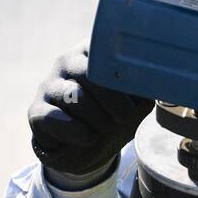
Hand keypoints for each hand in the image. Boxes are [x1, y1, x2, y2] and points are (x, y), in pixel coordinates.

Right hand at [28, 42, 154, 177]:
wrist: (88, 146)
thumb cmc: (116, 116)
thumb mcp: (137, 101)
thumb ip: (146, 87)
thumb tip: (161, 82)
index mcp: (96, 51)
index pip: (109, 51)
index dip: (127, 78)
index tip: (139, 96)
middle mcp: (69, 61)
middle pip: (90, 73)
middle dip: (114, 102)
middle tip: (124, 118)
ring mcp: (50, 84)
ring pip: (75, 97)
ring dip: (99, 120)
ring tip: (107, 129)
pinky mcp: (36, 110)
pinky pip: (54, 118)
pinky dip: (77, 132)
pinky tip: (89, 138)